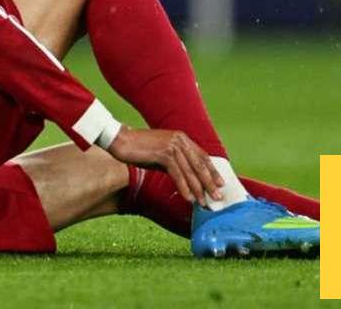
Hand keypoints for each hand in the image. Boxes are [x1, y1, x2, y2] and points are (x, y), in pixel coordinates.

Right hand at [107, 125, 224, 203]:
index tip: (220, 184)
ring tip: (204, 202)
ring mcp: (172, 146)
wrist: (120, 140)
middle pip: (200, 164)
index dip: (213, 171)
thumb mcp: (161, 154)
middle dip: (210, 183)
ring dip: (198, 189)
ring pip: (190, 171)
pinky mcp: (163, 154)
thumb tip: (188, 178)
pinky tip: (188, 198)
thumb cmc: (139, 149)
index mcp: (181, 138)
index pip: (203, 156)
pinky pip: (177, 174)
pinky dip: (184, 187)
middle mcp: (180, 140)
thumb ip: (176, 161)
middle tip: (218, 197)